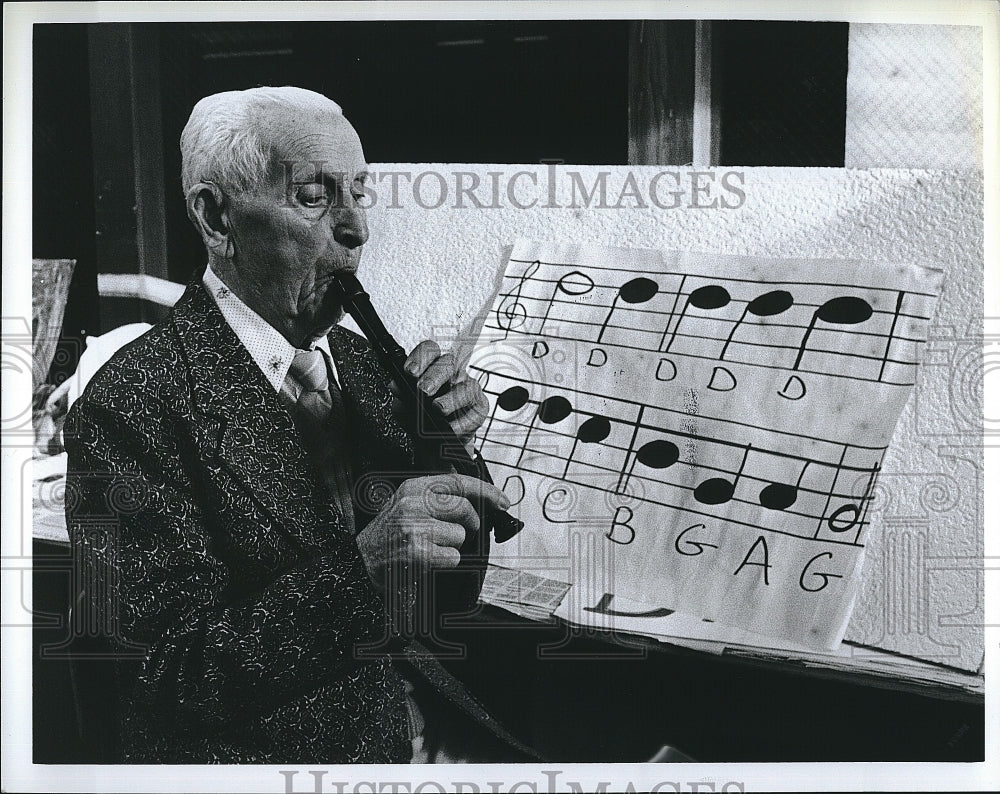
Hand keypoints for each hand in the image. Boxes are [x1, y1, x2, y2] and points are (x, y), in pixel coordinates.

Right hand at [355, 473, 509, 594]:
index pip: (459, 482)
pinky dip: (447, 563)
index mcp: (413, 488)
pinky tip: (428, 562)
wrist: (360, 563)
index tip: (502, 501)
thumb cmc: (388, 537)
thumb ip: (437, 498)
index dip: (486, 491)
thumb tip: (478, 501)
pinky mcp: (418, 551)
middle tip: (459, 534)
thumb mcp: (407, 504)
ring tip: (430, 548)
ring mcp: (415, 527)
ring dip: (452, 547)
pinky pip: (454, 557)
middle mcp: (413, 503)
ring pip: (460, 535)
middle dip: (470, 524)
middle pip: (465, 508)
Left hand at [398, 340, 488, 447]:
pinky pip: (473, 413)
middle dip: (434, 376)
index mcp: (432, 367)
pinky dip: (460, 422)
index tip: (410, 371)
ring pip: (466, 387)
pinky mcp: (479, 409)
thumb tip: (396, 385)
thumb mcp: (404, 406)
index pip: (429, 350)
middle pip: (448, 363)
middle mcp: (452, 374)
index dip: (420, 357)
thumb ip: (400, 394)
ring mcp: (468, 389)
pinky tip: (449, 428)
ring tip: (438, 408)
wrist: (433, 442)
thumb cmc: (421, 418)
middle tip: (423, 390)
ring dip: (450, 399)